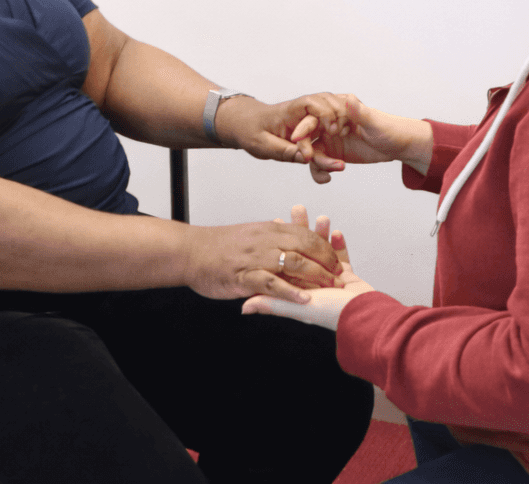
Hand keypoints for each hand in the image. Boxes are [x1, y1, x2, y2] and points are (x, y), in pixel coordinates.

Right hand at [181, 212, 342, 303]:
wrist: (189, 251)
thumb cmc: (217, 246)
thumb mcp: (249, 235)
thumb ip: (270, 237)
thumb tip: (288, 236)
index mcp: (268, 229)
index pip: (305, 234)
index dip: (325, 248)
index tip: (338, 261)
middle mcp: (265, 240)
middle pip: (306, 246)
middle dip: (327, 262)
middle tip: (340, 277)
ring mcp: (255, 257)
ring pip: (293, 262)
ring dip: (315, 277)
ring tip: (330, 289)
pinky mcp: (244, 276)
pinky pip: (271, 283)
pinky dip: (290, 292)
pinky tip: (304, 299)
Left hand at [213, 95, 347, 173]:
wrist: (245, 124)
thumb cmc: (250, 131)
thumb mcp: (262, 145)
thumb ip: (284, 151)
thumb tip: (307, 159)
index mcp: (287, 111)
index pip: (309, 102)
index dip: (324, 112)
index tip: (331, 129)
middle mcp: (300, 110)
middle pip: (326, 101)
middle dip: (337, 114)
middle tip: (339, 132)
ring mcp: (306, 115)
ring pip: (330, 110)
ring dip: (340, 119)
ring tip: (344, 134)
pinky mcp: (310, 123)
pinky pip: (327, 121)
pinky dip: (338, 126)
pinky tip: (343, 137)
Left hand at [242, 207, 374, 330]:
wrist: (366, 317)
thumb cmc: (332, 313)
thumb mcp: (296, 307)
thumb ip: (271, 303)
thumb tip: (245, 307)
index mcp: (299, 287)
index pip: (286, 259)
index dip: (280, 241)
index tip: (276, 221)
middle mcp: (313, 282)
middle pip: (304, 250)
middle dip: (302, 230)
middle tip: (298, 209)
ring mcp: (332, 279)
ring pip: (323, 251)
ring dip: (321, 233)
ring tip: (320, 218)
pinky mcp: (349, 278)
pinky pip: (342, 256)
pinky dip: (339, 243)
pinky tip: (336, 232)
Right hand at [288, 93, 432, 182]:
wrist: (399, 146)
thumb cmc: (389, 129)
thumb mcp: (374, 122)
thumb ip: (359, 113)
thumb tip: (349, 99)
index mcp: (337, 111)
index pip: (314, 117)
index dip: (304, 127)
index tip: (297, 138)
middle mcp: (329, 124)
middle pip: (308, 136)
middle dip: (305, 148)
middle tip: (308, 159)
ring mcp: (330, 140)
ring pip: (313, 152)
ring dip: (318, 163)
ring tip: (336, 168)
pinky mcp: (333, 154)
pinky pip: (320, 164)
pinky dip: (320, 172)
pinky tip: (328, 178)